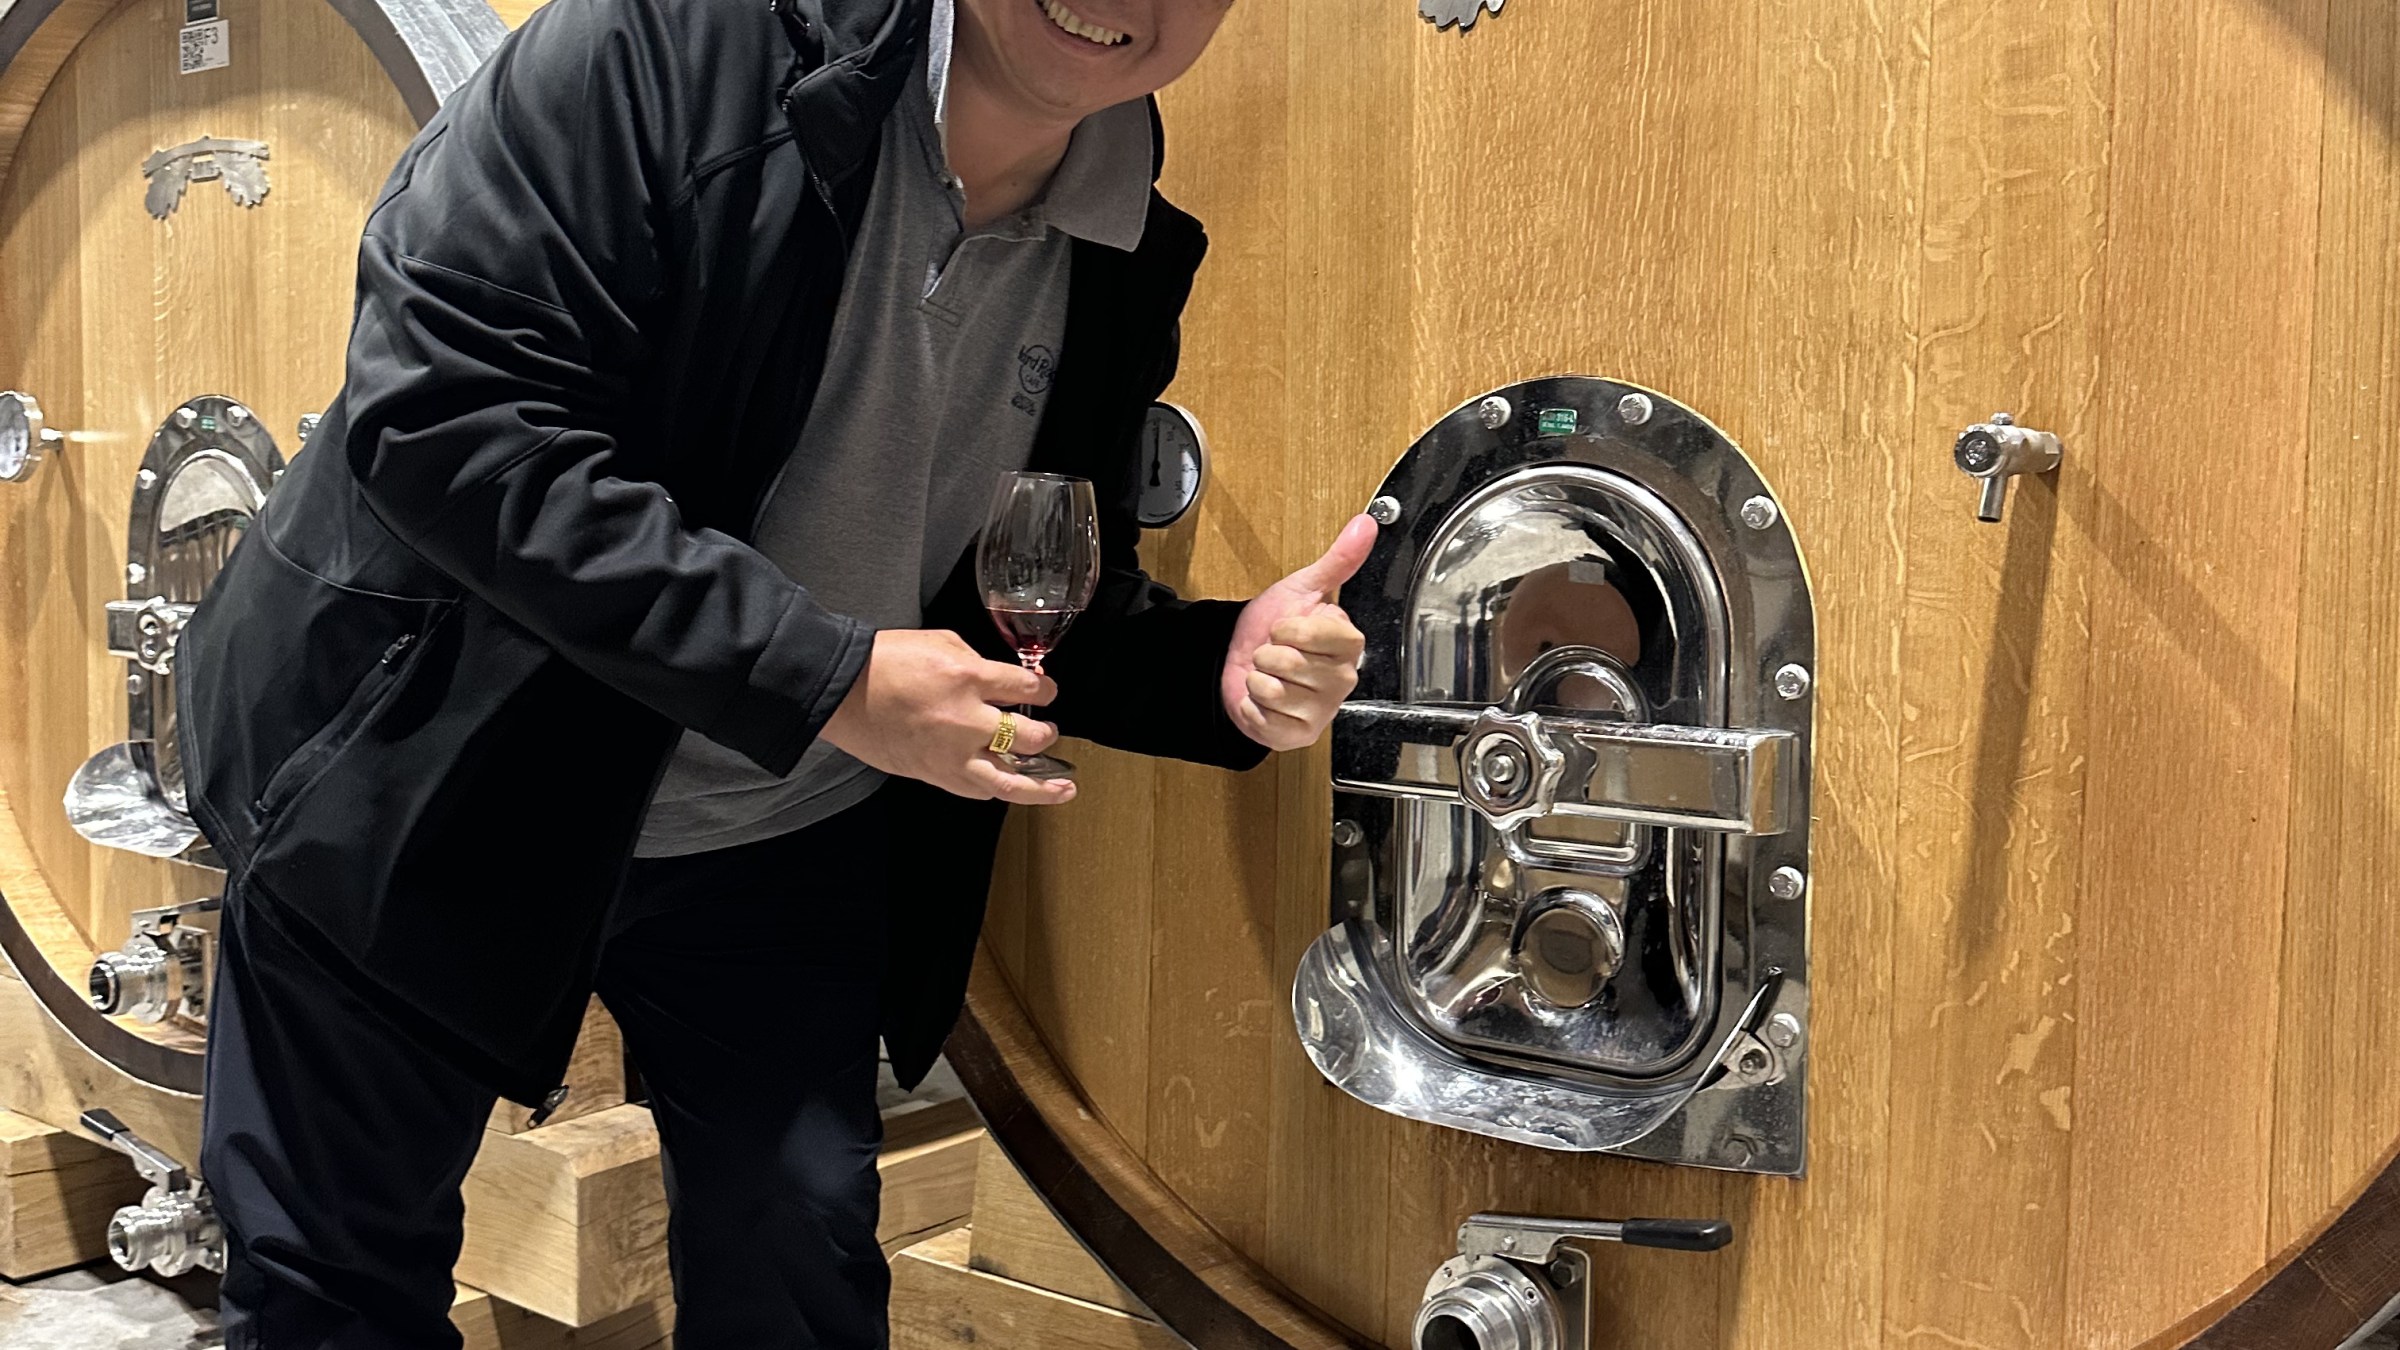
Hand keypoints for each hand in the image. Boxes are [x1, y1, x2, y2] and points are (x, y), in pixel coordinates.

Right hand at [820, 629, 1076, 805]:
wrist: (842, 691)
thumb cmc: (885, 661)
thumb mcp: (941, 643)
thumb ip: (978, 663)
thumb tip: (1003, 681)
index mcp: (968, 678)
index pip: (1027, 690)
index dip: (1046, 692)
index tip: (1047, 693)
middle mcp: (966, 721)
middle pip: (1028, 738)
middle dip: (1047, 736)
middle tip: (1049, 733)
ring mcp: (950, 754)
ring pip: (1010, 782)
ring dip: (1042, 788)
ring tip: (1063, 789)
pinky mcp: (934, 775)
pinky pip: (975, 789)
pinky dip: (996, 788)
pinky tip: (1009, 786)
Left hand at [1222, 514, 1376, 751]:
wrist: (1241, 660)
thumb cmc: (1274, 628)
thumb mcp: (1303, 588)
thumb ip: (1338, 560)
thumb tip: (1367, 524)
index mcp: (1348, 646)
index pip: (1325, 635)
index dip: (1294, 629)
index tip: (1286, 626)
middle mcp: (1341, 681)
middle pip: (1294, 664)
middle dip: (1269, 653)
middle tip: (1274, 652)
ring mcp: (1322, 712)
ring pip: (1275, 691)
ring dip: (1257, 678)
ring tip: (1267, 674)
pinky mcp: (1298, 736)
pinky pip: (1266, 719)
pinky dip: (1251, 706)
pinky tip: (1261, 700)